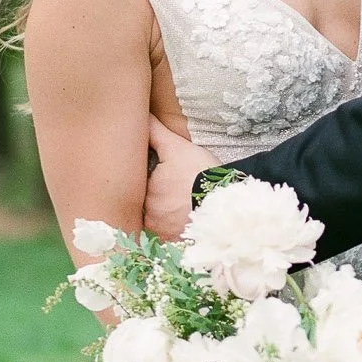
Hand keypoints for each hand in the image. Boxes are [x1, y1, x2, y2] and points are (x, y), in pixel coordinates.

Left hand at [143, 115, 217, 241]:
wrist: (227, 201)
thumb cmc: (201, 172)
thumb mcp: (177, 148)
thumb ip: (155, 133)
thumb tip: (140, 116)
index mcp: (143, 193)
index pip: (134, 187)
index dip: (143, 181)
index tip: (156, 177)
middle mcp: (147, 217)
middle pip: (143, 206)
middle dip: (151, 200)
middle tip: (169, 192)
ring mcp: (161, 233)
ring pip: (154, 222)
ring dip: (161, 216)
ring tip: (176, 206)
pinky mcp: (175, 244)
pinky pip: (166, 237)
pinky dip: (171, 230)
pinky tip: (181, 221)